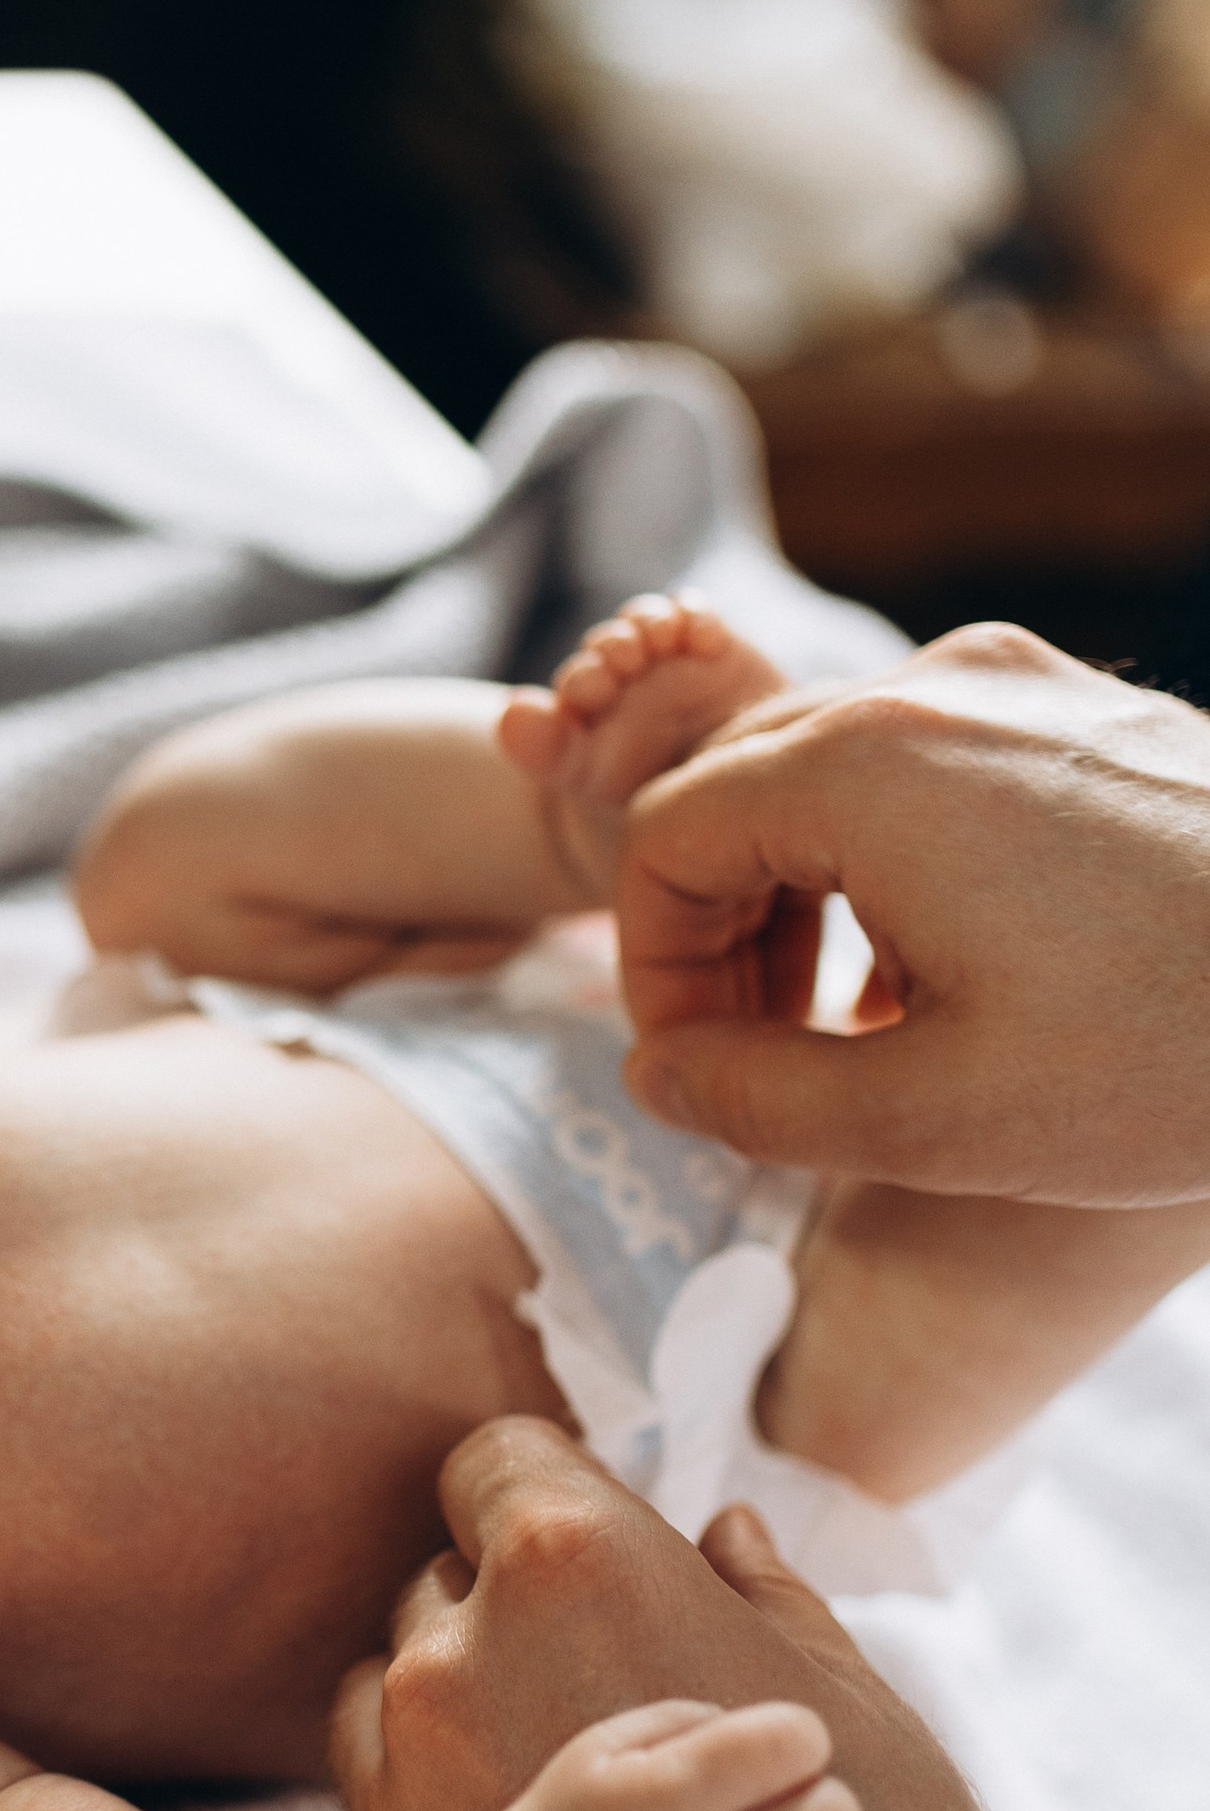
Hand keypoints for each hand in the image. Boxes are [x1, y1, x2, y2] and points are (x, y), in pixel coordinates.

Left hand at [363, 1419, 1091, 1810]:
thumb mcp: (842, 1703)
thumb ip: (765, 1598)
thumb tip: (719, 1531)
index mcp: (573, 1560)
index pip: (496, 1457)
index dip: (542, 1491)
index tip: (585, 1542)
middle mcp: (463, 1637)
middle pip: (445, 1571)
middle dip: (506, 1605)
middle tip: (594, 1680)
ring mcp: (409, 1750)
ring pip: (401, 1674)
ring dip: (461, 1696)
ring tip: (558, 1772)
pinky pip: (377, 1772)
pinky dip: (431, 1784)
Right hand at [615, 622, 1209, 1203]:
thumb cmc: (1182, 1051)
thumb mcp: (936, 1119)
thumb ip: (756, 1101)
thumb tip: (657, 1078)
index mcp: (866, 766)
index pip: (663, 837)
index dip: (653, 972)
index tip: (698, 1076)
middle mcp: (934, 694)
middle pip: (740, 794)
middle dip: (722, 940)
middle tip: (757, 1070)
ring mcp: (1023, 691)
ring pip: (834, 782)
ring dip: (806, 911)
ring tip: (853, 1042)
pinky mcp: (1093, 719)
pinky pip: (933, 776)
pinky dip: (897, 874)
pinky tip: (957, 988)